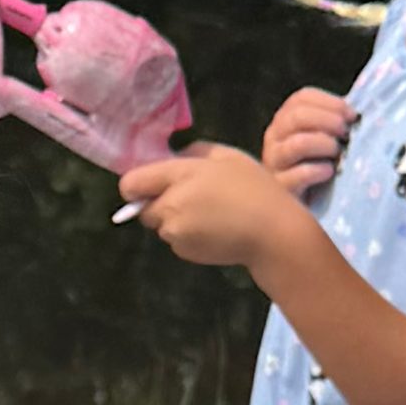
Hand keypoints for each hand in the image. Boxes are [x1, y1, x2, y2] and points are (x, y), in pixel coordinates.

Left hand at [117, 140, 303, 272]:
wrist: (273, 233)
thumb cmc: (255, 189)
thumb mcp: (227, 156)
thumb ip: (193, 153)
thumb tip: (172, 158)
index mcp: (180, 176)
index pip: (132, 183)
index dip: (137, 186)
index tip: (150, 185)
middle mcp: (172, 206)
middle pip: (145, 209)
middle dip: (160, 204)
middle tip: (192, 199)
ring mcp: (176, 232)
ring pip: (162, 226)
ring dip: (176, 221)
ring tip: (211, 215)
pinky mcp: (185, 252)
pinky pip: (177, 241)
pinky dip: (188, 236)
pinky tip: (215, 230)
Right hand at [263, 85, 355, 193]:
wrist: (307, 208)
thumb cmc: (320, 169)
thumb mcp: (327, 141)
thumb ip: (337, 124)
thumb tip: (359, 113)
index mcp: (286, 120)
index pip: (302, 98)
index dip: (329, 102)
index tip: (352, 114)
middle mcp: (275, 137)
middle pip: (297, 116)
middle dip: (327, 121)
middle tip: (346, 132)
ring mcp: (273, 162)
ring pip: (296, 144)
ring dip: (323, 144)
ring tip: (338, 153)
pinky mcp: (278, 188)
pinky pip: (297, 175)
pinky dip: (317, 171)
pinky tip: (329, 172)